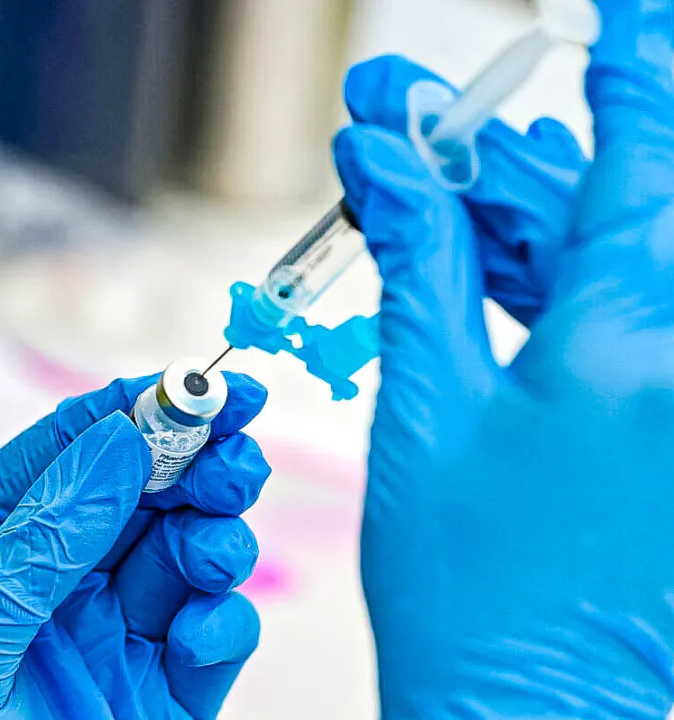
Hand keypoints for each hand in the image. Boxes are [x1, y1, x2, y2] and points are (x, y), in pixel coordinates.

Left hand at [0, 374, 270, 718]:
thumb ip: (41, 539)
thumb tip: (119, 443)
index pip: (65, 451)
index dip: (134, 407)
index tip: (202, 383)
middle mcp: (53, 581)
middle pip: (142, 492)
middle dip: (195, 464)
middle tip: (238, 453)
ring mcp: (111, 636)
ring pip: (186, 551)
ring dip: (216, 538)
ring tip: (213, 554)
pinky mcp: (163, 693)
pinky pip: (211, 634)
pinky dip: (221, 626)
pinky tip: (198, 641)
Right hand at [337, 2, 673, 716]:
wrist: (529, 715)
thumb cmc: (471, 591)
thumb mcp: (427, 410)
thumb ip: (419, 268)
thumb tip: (391, 165)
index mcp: (631, 341)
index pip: (637, 155)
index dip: (623, 68)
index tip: (619, 10)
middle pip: (603, 204)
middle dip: (500, 150)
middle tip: (413, 114)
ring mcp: (673, 397)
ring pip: (602, 259)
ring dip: (514, 209)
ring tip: (435, 169)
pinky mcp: (659, 432)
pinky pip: (606, 318)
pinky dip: (541, 277)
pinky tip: (486, 245)